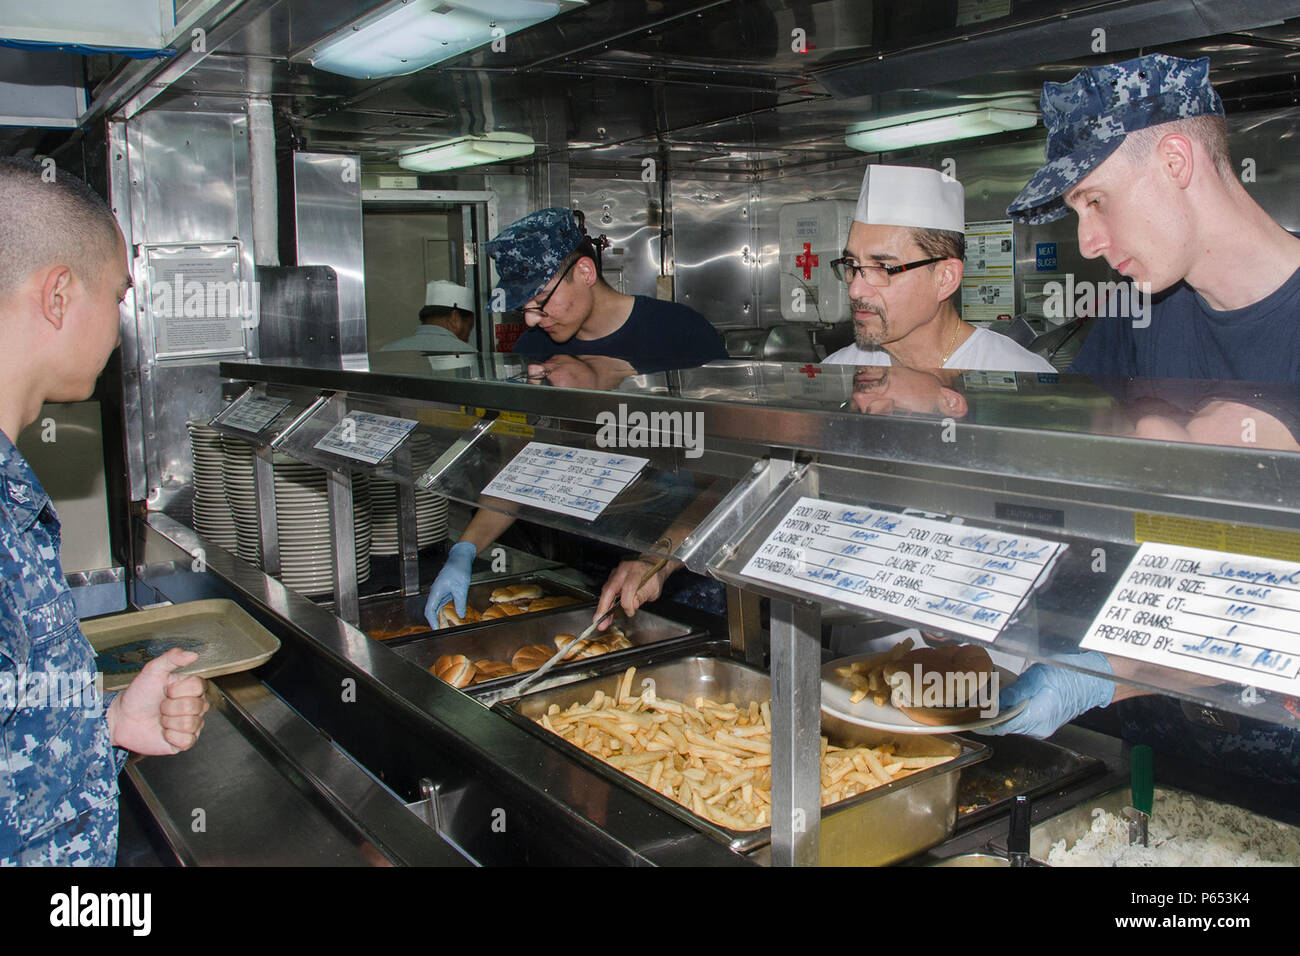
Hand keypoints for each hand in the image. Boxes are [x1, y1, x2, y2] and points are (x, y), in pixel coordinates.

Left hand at [106, 648, 208, 754]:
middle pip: (196, 706)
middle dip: (171, 707)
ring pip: (191, 724)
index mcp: (191, 688)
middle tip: (159, 706)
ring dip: (169, 722)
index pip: (199, 687)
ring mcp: (191, 724)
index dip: (179, 690)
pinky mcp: (184, 742)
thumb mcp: (152, 671)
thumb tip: (194, 654)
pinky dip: (171, 736)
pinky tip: (163, 732)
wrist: (122, 718)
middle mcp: (195, 706)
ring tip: (160, 719)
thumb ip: (172, 658)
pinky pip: (187, 740)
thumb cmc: (138, 695)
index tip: (166, 690)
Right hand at [424, 541, 475, 627]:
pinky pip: (441, 604)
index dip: (432, 621)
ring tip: (444, 627)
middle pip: (431, 610)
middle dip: (435, 621)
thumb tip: (461, 615)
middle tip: (441, 630)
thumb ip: (460, 603)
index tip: (436, 629)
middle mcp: (435, 592)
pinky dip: (443, 612)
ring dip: (439, 617)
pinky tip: (447, 617)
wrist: (460, 559)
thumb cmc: (459, 569)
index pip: (430, 610)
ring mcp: (439, 592)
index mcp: (436, 591)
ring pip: (436, 608)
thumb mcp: (461, 588)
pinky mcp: (444, 591)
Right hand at [592, 557, 677, 628]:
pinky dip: (606, 604)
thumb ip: (643, 595)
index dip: (627, 603)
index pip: (628, 588)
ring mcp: (616, 573)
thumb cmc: (653, 577)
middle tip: (599, 621)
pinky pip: (607, 592)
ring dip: (603, 608)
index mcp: (636, 571)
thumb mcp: (654, 588)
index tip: (630, 612)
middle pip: (610, 589)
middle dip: (603, 607)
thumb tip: (633, 605)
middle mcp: (623, 570)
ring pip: (606, 591)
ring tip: (602, 622)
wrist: (650, 566)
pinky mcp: (612, 578)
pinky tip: (605, 615)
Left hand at [978, 651, 1113, 737]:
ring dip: (998, 716)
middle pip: (1005, 727)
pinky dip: (1010, 715)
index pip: (1001, 726)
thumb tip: (994, 702)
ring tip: (984, 703)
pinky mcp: (1044, 723)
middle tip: (971, 706)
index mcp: (1036, 716)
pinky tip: (1003, 703)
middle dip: (987, 719)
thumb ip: (1015, 691)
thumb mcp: (1037, 676)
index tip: (969, 715)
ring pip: (1012, 725)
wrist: (1091, 682)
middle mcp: (1038, 727)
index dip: (983, 722)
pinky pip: (1022, 722)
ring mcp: (1042, 727)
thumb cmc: (1067, 675)